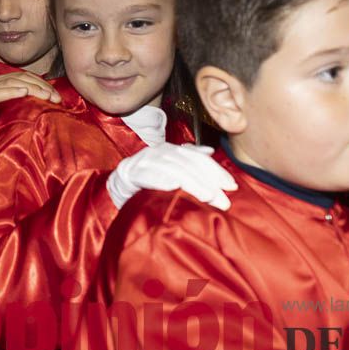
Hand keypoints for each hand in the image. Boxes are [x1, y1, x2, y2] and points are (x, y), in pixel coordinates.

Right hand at [0, 71, 60, 156]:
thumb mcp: (15, 114)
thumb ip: (27, 104)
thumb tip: (51, 101)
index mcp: (1, 84)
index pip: (25, 77)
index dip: (42, 83)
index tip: (57, 96)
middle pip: (20, 77)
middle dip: (40, 85)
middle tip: (55, 97)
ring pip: (10, 82)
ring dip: (30, 87)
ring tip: (45, 95)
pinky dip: (11, 91)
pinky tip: (24, 92)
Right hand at [106, 143, 237, 210]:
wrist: (116, 185)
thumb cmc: (147, 181)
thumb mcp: (170, 169)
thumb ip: (188, 159)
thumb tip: (209, 151)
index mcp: (170, 150)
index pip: (197, 158)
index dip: (216, 171)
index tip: (232, 186)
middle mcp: (158, 152)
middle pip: (188, 164)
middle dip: (209, 181)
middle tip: (225, 200)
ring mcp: (144, 161)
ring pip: (173, 170)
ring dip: (193, 183)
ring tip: (208, 197)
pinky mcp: (131, 172)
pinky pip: (150, 175)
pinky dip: (163, 181)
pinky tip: (175, 188)